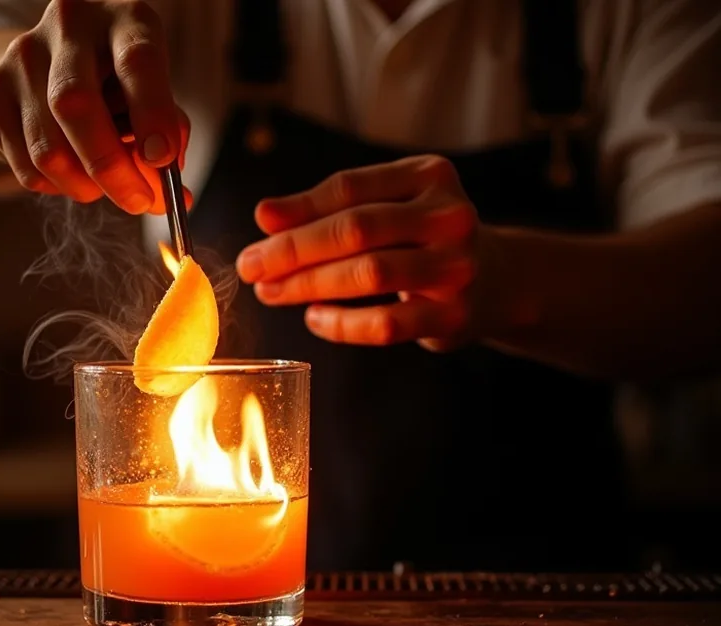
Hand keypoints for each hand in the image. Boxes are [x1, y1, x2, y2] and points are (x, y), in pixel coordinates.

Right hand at [0, 0, 188, 213]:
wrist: (53, 66)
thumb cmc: (121, 84)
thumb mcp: (153, 95)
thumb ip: (166, 136)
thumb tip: (169, 196)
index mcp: (123, 17)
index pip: (136, 61)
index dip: (152, 113)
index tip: (163, 160)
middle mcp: (68, 25)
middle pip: (75, 104)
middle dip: (110, 167)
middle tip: (138, 201)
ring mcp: (21, 56)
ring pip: (48, 149)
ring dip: (83, 187)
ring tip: (101, 188)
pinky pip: (25, 167)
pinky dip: (56, 187)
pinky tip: (70, 171)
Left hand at [235, 155, 501, 351]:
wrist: (500, 280)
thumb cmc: (424, 239)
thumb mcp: (387, 207)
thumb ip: (330, 207)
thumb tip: (266, 215)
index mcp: (429, 175)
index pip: (350, 187)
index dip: (298, 208)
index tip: (259, 226)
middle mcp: (449, 215)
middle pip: (355, 229)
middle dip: (293, 250)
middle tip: (251, 266)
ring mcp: (456, 267)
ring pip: (368, 274)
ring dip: (308, 285)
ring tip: (272, 292)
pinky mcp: (453, 316)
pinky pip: (385, 324)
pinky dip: (341, 324)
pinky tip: (314, 319)